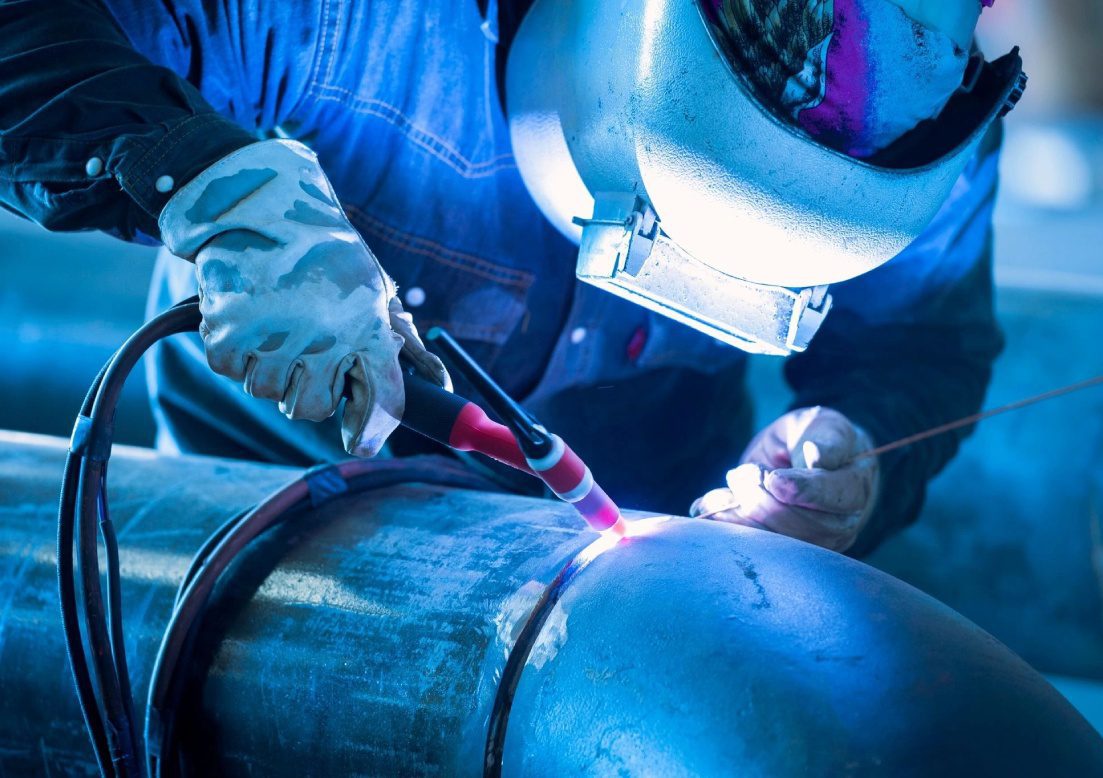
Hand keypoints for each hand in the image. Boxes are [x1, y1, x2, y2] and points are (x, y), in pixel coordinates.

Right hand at [159, 139, 447, 456]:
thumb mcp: (373, 285)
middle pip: (312, 409)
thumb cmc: (324, 248)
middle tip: (301, 357)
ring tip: (272, 323)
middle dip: (307, 390)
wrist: (263, 202)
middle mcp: (326, 340)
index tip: (359, 443)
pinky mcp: (231, 333)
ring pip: (268, 391)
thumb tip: (441, 380)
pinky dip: (234, 350)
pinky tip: (245, 315)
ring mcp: (276, 339)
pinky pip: (232, 370)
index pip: (381, 401)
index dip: (371, 431)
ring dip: (268, 367)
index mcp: (369, 328)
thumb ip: (398, 334)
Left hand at [690, 407, 878, 551]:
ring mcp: (816, 542)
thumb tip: (818, 457)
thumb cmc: (817, 436)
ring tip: (723, 489)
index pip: (834, 496)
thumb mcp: (823, 425)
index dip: (801, 490)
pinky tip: (709, 506)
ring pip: (777, 541)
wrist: (806, 456)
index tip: (772, 477)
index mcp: (855, 487)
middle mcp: (842, 522)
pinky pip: (757, 547)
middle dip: (763, 500)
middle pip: (801, 524)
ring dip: (741, 516)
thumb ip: (826, 439)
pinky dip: (728, 526)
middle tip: (741, 473)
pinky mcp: (787, 551)